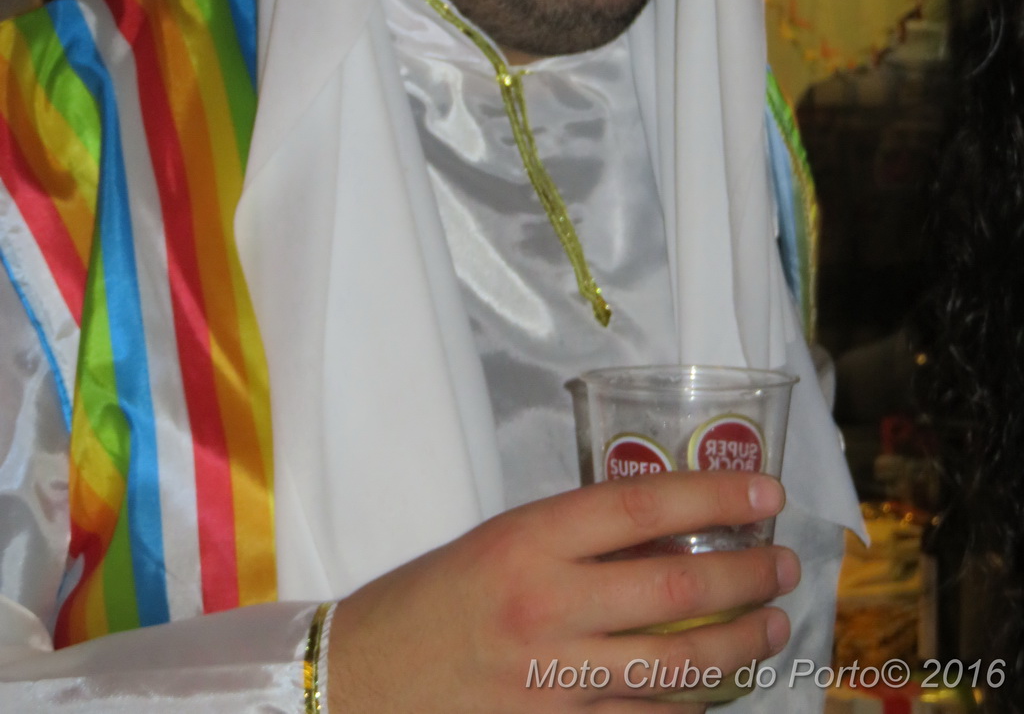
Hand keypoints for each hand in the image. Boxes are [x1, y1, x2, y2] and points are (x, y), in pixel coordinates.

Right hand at [327, 472, 797, 711]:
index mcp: (528, 540)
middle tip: (784, 566)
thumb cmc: (431, 598)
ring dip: (739, 646)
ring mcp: (554, 681)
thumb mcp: (499, 541)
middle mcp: (547, 606)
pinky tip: (721, 691)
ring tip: (772, 627)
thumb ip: (575, 537)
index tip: (768, 494)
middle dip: (746, 578)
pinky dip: (692, 707)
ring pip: (677, 667)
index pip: (642, 506)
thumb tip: (666, 528)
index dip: (715, 497)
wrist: (363, 681)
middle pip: (675, 588)